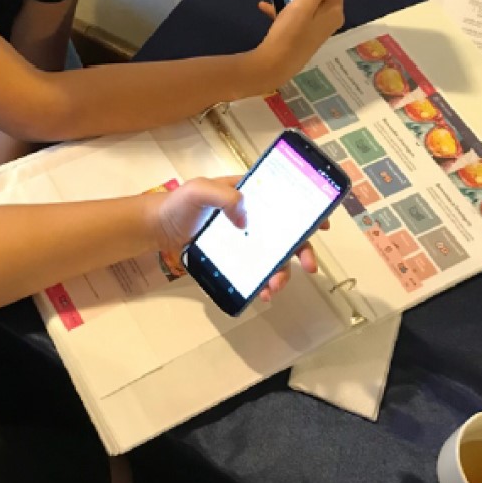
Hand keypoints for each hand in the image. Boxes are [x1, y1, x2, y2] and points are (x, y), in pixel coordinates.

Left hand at [151, 177, 326, 301]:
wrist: (158, 228)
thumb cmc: (178, 203)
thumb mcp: (199, 190)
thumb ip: (224, 197)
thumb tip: (245, 218)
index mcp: (250, 194)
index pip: (285, 200)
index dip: (308, 211)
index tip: (323, 224)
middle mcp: (253, 216)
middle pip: (287, 233)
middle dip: (303, 251)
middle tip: (309, 267)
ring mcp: (244, 238)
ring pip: (274, 256)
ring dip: (282, 273)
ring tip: (274, 288)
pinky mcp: (234, 257)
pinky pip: (255, 270)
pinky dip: (263, 282)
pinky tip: (261, 292)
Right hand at [253, 0, 346, 88]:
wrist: (274, 66)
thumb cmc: (290, 34)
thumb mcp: (304, 6)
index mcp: (334, 11)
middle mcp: (329, 19)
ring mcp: (316, 27)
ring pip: (309, 3)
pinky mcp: (303, 34)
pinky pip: (296, 16)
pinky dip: (284, 9)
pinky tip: (264, 5)